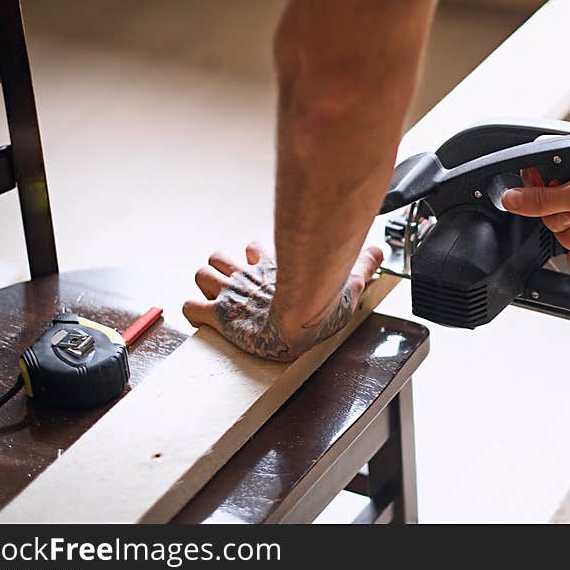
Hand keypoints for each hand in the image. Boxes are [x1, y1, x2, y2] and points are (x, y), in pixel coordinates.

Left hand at [183, 243, 383, 361]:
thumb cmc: (322, 301)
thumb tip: (379, 251)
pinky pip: (190, 308)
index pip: (255, 251)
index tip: (260, 267)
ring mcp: (231, 294)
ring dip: (207, 286)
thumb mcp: (349, 280)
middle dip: (224, 270)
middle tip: (233, 284)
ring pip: (202, 275)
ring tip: (216, 298)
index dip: (254, 258)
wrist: (302, 319)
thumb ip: (363, 265)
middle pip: (221, 258)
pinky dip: (193, 313)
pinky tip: (202, 319)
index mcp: (274, 267)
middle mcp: (249, 276)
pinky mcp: (218, 314)